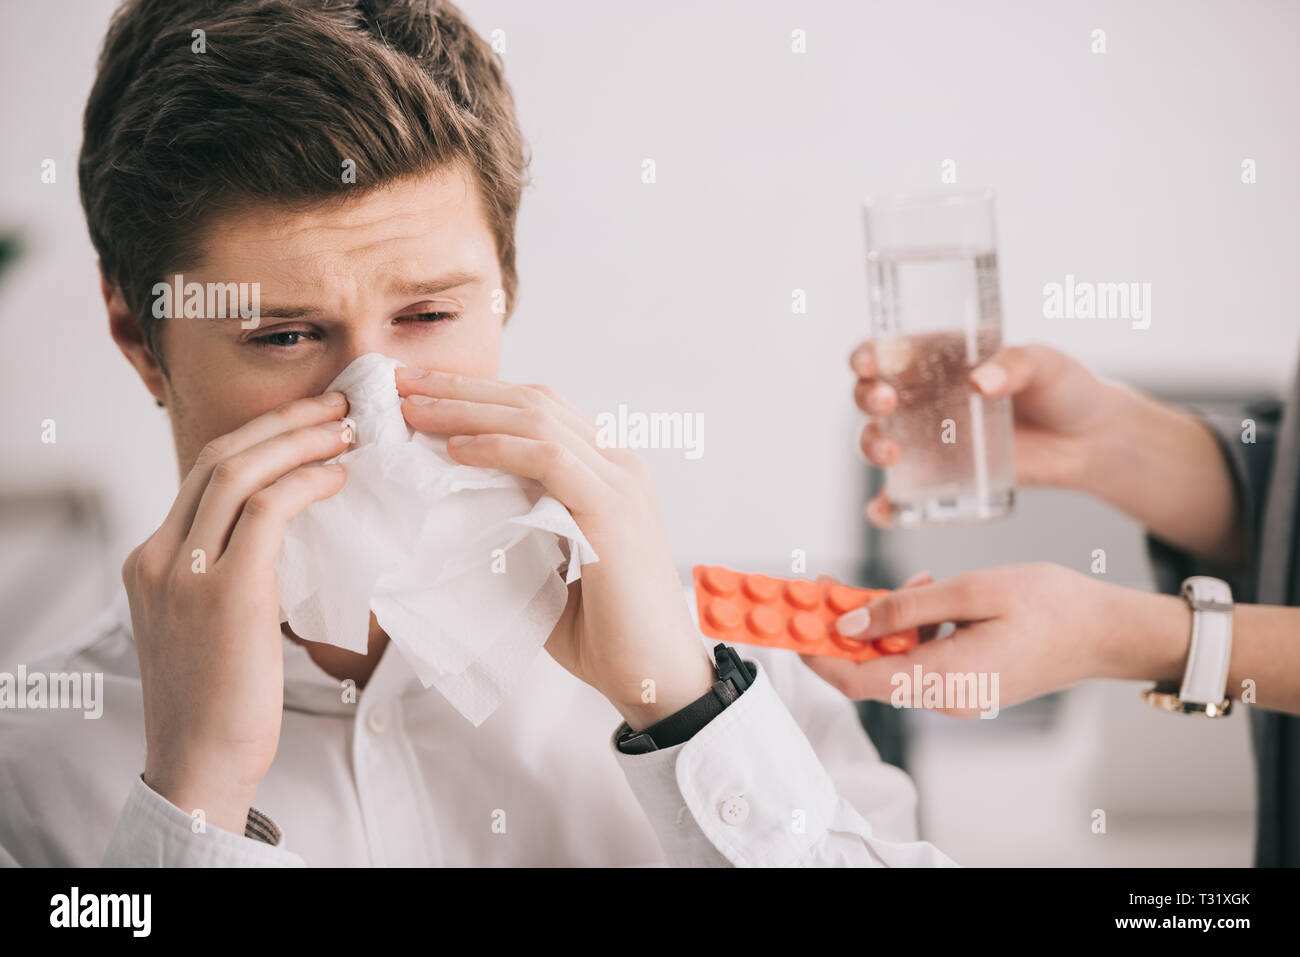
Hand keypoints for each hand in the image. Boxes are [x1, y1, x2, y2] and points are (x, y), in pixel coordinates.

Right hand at [122, 392, 350, 831]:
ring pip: (240, 471)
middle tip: (337, 406)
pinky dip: (307, 482)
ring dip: (300, 440)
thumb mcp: (209, 625)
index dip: (260, 439)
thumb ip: (231, 575)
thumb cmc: (219, 702)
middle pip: (219, 457)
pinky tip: (338, 477)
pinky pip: (269, 510)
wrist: (200, 762)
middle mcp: (158, 556)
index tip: (308, 422)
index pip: (203, 474)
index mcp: (150, 560)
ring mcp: (185, 571)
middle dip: (283, 423)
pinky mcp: (224, 591)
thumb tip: (289, 536)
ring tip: (348, 430)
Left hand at [396, 368, 714, 729]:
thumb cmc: (603, 633)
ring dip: (467, 408)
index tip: (417, 394)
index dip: (476, 396)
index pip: (538, 412)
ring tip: (413, 408)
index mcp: (606, 472)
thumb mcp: (547, 567)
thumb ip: (516, 528)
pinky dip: (496, 447)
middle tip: (401, 381)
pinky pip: (547, 459)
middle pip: (533, 401)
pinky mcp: (613, 509)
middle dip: (462, 388)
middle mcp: (619, 464)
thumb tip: (452, 510)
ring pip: (536, 418)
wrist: (656, 679)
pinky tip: (454, 449)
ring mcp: (620, 481)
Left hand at [801, 563, 1189, 716]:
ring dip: (889, 621)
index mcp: (942, 679)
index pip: (855, 680)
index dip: (816, 653)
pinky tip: (935, 594)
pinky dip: (916, 627)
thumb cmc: (1051, 605)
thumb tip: (847, 623)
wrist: (1109, 631)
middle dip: (847, 628)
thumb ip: (904, 606)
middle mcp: (945, 698)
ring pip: (897, 660)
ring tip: (915, 582)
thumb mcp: (970, 590)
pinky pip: (923, 659)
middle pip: (871, 669)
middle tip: (834, 585)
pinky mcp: (970, 686)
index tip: (791, 621)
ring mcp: (958, 696)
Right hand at [852, 341, 1122, 524]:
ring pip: (877, 440)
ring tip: (892, 455)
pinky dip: (885, 506)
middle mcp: (923, 399)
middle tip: (887, 402)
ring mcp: (929, 440)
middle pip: (870, 396)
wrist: (1090, 440)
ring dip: (871, 446)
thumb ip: (1015, 365)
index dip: (866, 356)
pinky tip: (884, 512)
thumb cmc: (1064, 389)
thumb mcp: (1044, 364)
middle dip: (866, 399)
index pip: (886, 352)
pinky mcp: (942, 477)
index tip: (869, 364)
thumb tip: (980, 382)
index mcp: (937, 360)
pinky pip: (901, 494)